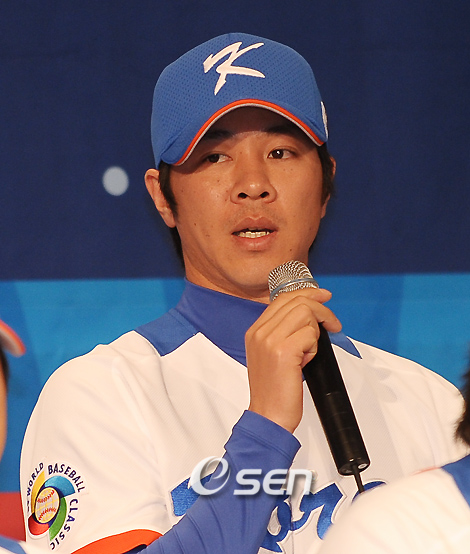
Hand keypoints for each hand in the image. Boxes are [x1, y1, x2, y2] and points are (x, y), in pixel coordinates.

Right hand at [245, 288, 341, 432]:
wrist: (268, 416)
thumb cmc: (274, 390)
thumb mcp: (271, 354)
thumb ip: (282, 332)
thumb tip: (309, 315)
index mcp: (255, 331)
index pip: (282, 298)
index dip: (307, 293)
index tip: (323, 296)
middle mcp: (260, 332)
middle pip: (296, 301)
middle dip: (321, 308)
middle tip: (332, 323)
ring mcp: (270, 340)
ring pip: (305, 313)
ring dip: (316, 330)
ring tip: (311, 350)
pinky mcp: (283, 351)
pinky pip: (310, 334)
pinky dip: (315, 347)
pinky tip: (307, 360)